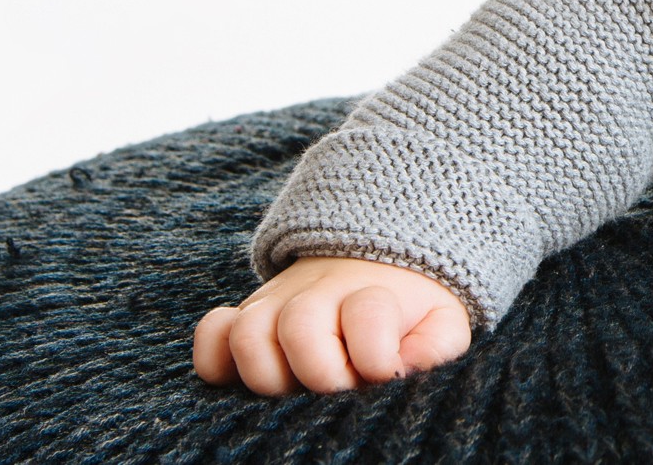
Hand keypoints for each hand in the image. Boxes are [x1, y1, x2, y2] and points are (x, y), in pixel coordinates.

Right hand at [192, 255, 472, 393]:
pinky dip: (216, 358)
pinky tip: (245, 377)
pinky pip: (211, 334)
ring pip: (248, 335)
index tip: (386, 373)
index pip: (369, 316)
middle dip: (321, 372)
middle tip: (339, 388)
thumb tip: (404, 369)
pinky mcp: (243, 317)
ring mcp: (275, 303)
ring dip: (269, 373)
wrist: (377, 263)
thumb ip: (436, 346)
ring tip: (296, 387)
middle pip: (300, 327)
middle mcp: (318, 293)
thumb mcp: (441, 323)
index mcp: (373, 293)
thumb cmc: (409, 313)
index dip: (377, 357)